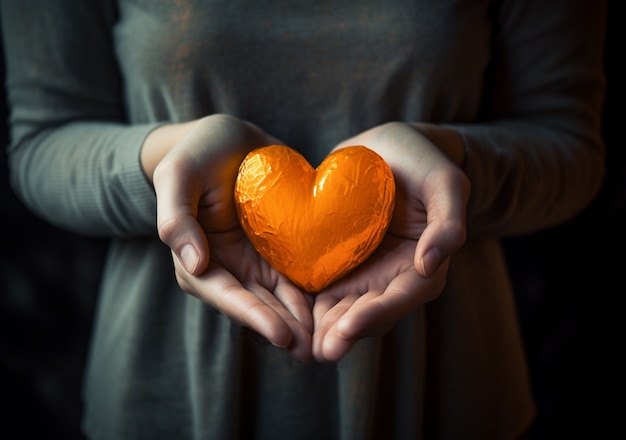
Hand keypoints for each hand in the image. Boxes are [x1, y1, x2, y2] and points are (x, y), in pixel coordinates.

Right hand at [147, 114, 313, 359]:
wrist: (230, 139)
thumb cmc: (199, 152)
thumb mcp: (179, 175)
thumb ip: (176, 217)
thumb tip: (195, 264)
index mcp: (196, 258)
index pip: (225, 294)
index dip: (252, 315)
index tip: (281, 334)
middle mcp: (226, 268)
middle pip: (256, 305)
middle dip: (283, 329)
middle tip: (314, 351)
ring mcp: (253, 262)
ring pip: (279, 299)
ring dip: (302, 321)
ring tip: (329, 340)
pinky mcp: (278, 252)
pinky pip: (296, 276)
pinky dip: (312, 294)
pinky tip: (336, 308)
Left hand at [312, 122, 469, 361]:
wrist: (387, 149)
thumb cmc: (422, 161)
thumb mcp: (444, 182)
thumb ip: (447, 222)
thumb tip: (432, 265)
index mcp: (424, 266)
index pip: (403, 297)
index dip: (377, 315)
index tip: (349, 327)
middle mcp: (393, 277)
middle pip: (370, 313)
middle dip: (345, 333)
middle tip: (321, 350)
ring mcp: (365, 273)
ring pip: (344, 309)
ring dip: (324, 329)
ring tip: (300, 345)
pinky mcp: (338, 263)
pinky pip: (322, 288)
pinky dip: (308, 305)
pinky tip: (286, 315)